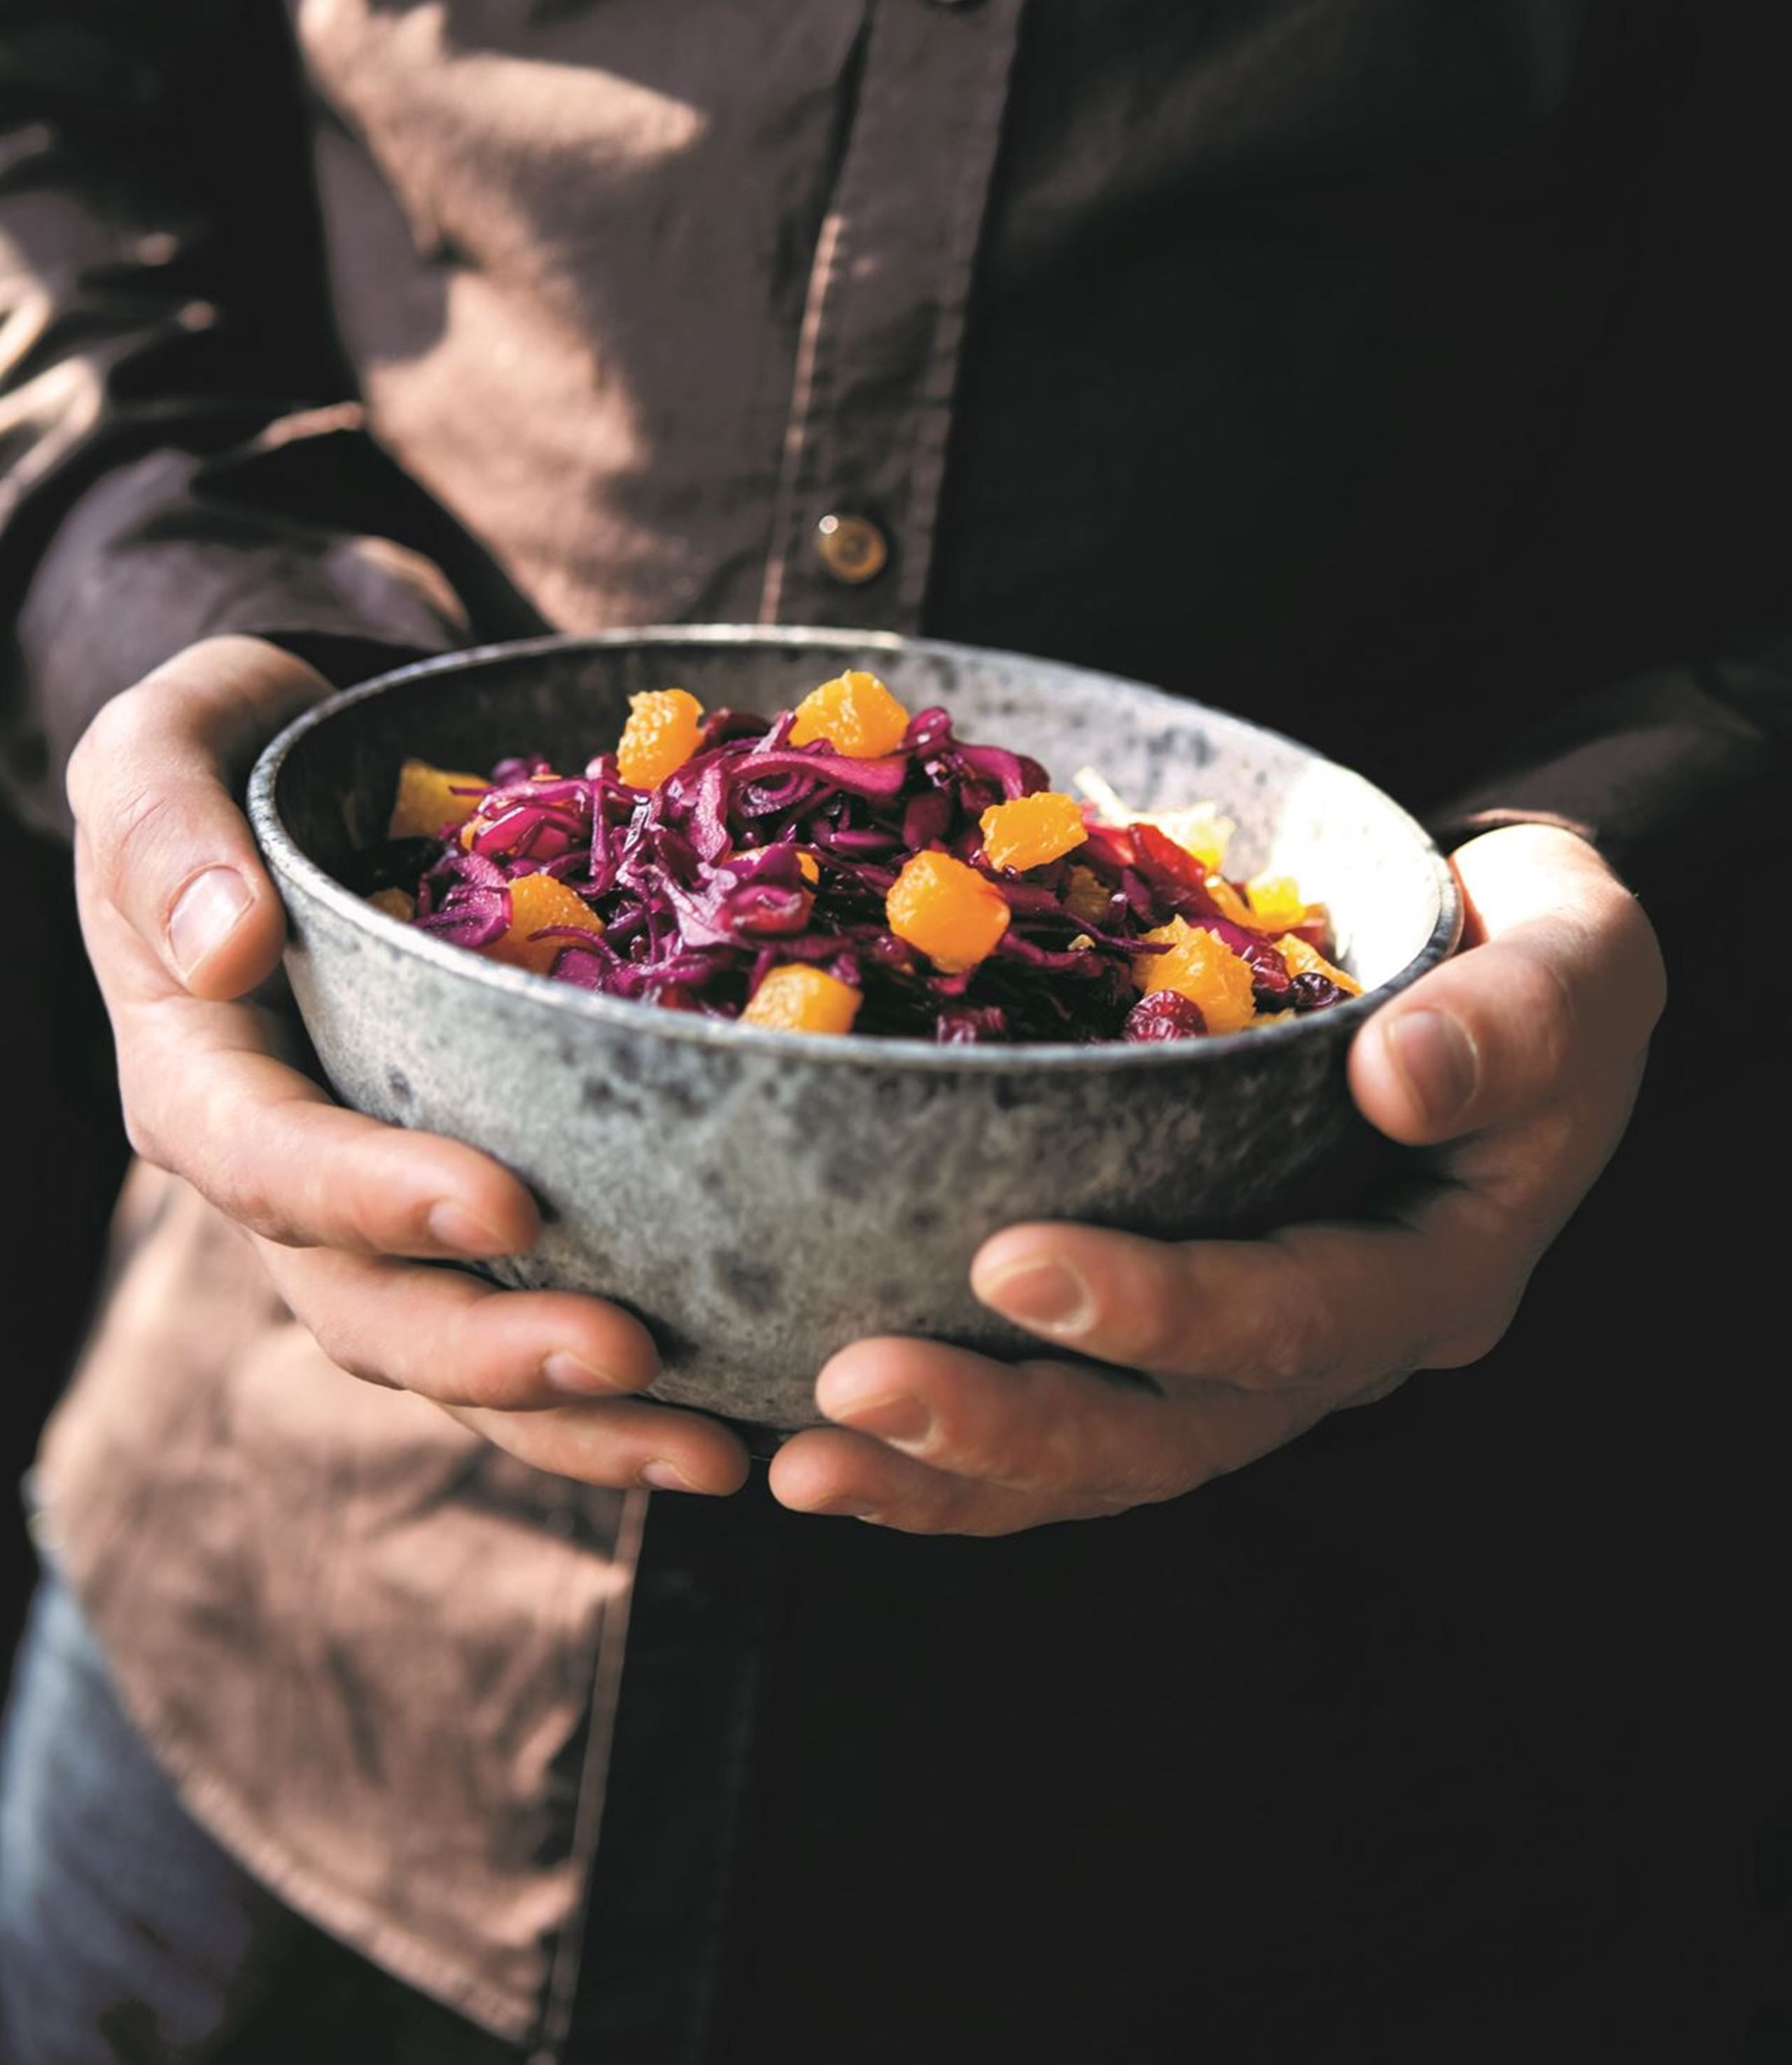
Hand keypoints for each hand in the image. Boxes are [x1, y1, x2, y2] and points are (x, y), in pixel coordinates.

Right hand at [67, 635, 747, 1496]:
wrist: (301, 766)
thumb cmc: (229, 748)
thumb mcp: (161, 748)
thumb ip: (165, 832)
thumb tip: (226, 943)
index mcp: (199, 1078)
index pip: (270, 1165)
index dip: (374, 1198)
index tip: (504, 1203)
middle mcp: (282, 1174)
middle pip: (367, 1305)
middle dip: (492, 1351)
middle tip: (634, 1358)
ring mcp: (373, 1209)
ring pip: (451, 1354)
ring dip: (572, 1419)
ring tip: (713, 1450)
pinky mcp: (460, 1208)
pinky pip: (520, 1311)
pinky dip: (611, 1387)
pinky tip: (731, 1410)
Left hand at [768, 823, 1665, 1534]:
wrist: (1498, 979)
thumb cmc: (1534, 955)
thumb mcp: (1573, 959)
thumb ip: (1517, 1017)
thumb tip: (1399, 1076)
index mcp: (1435, 1270)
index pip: (1298, 1320)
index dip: (1161, 1311)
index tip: (1010, 1260)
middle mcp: (1336, 1344)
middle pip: (1171, 1434)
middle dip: (1008, 1426)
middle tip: (848, 1388)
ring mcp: (1248, 1355)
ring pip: (1097, 1458)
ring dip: (945, 1471)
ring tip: (798, 1458)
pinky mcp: (1170, 1333)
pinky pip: (1058, 1418)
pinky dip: (941, 1450)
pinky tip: (813, 1444)